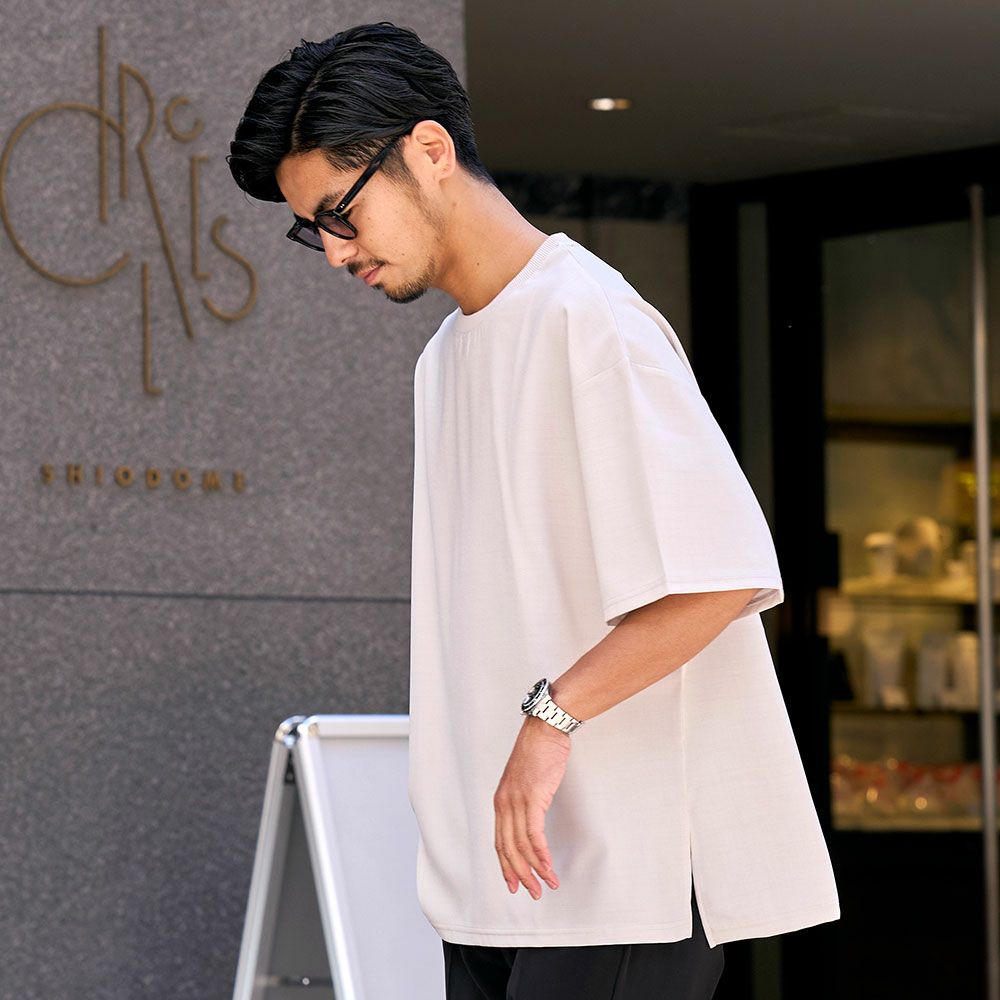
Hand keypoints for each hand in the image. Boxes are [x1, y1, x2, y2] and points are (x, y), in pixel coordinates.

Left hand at [493, 715, 570, 899]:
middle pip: (508, 849)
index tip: (514, 884)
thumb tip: (531, 818)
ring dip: (535, 869)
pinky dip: (541, 853)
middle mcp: (504, 804)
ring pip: (521, 846)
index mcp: (501, 802)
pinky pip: (534, 834)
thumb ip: (524, 800)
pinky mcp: (532, 798)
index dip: (506, 866)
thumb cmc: (538, 752)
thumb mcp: (525, 781)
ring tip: (547, 884)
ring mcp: (517, 801)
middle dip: (520, 874)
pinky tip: (548, 866)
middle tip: (533, 892)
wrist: (544, 730)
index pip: (499, 842)